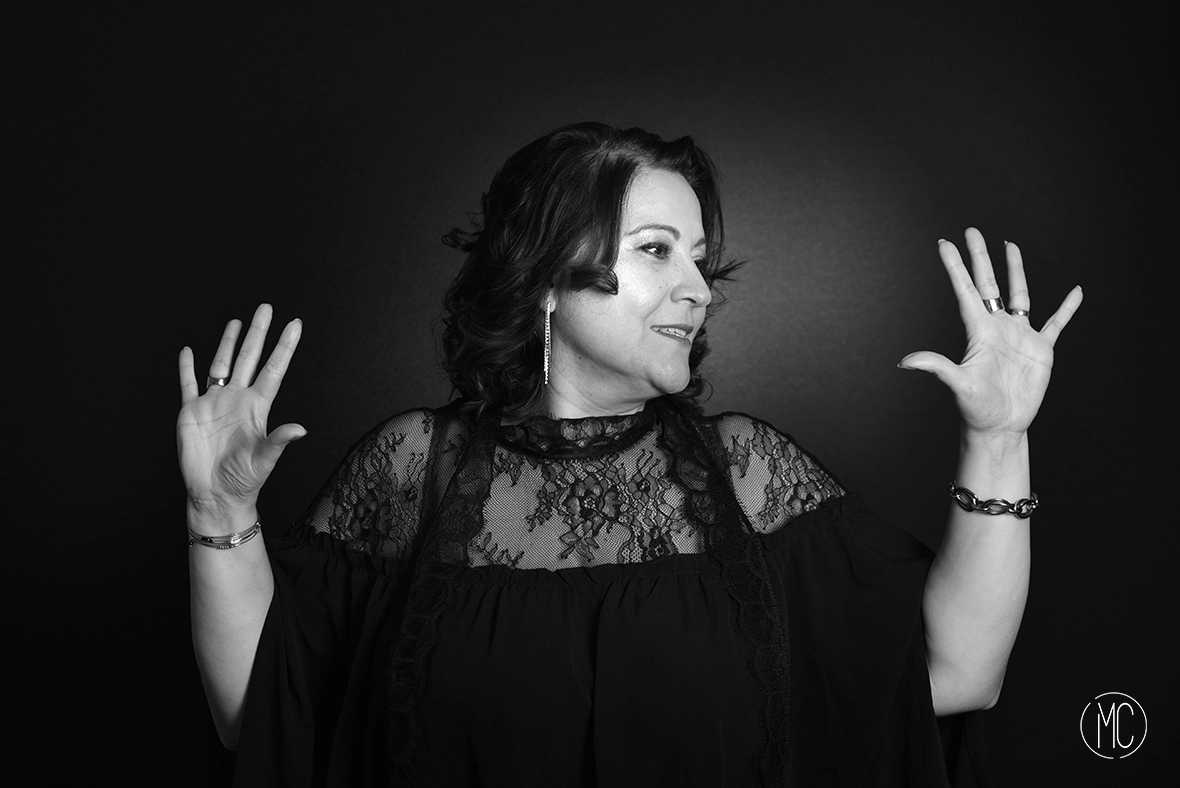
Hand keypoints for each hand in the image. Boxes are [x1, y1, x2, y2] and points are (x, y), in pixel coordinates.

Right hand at [177, 304, 304, 518]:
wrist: (215, 494)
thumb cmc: (244, 479)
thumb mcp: (265, 460)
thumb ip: (279, 441)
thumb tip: (301, 429)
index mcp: (257, 407)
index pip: (274, 369)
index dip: (284, 347)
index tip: (295, 324)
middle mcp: (237, 399)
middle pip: (249, 358)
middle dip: (257, 333)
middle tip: (266, 307)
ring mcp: (214, 403)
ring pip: (221, 365)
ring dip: (228, 343)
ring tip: (237, 322)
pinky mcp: (190, 412)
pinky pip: (188, 384)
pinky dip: (187, 367)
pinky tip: (189, 351)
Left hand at [897, 228, 1082, 440]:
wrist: (1001, 427)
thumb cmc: (976, 409)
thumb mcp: (957, 385)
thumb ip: (936, 368)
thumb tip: (905, 362)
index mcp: (977, 331)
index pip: (964, 290)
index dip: (955, 267)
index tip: (944, 243)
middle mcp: (997, 328)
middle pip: (989, 284)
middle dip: (981, 258)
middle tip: (973, 230)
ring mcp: (1020, 336)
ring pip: (1019, 294)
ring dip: (1016, 271)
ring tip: (1010, 246)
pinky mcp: (1041, 350)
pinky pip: (1057, 323)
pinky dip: (1067, 308)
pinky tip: (1075, 292)